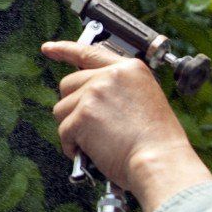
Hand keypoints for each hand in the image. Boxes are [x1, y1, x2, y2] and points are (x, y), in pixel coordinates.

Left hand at [42, 41, 211, 211]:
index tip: (49, 48)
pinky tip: (89, 153)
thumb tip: (90, 94)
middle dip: (73, 106)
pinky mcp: (82, 116)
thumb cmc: (158, 142)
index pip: (89, 53)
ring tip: (96, 141)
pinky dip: (72, 145)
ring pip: (62, 109)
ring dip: (72, 127)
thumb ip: (118, 90)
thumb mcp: (145, 100)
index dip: (64, 50)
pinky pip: (64, 131)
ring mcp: (94, 94)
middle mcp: (109, 76)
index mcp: (129, 70)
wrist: (161, 162)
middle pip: (69, 84)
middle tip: (91, 126)